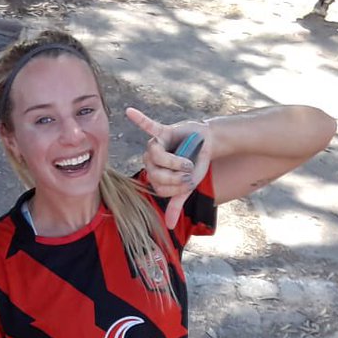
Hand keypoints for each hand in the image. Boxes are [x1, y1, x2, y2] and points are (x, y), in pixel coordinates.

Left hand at [126, 107, 210, 228]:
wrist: (208, 144)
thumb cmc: (195, 164)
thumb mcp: (187, 186)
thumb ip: (176, 203)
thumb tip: (168, 226)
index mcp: (154, 173)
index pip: (158, 187)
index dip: (175, 187)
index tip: (189, 183)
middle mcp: (150, 159)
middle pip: (155, 173)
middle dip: (176, 175)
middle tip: (189, 171)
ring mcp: (156, 144)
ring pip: (156, 156)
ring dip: (176, 161)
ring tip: (188, 160)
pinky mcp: (164, 131)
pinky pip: (148, 125)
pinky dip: (139, 119)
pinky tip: (129, 111)